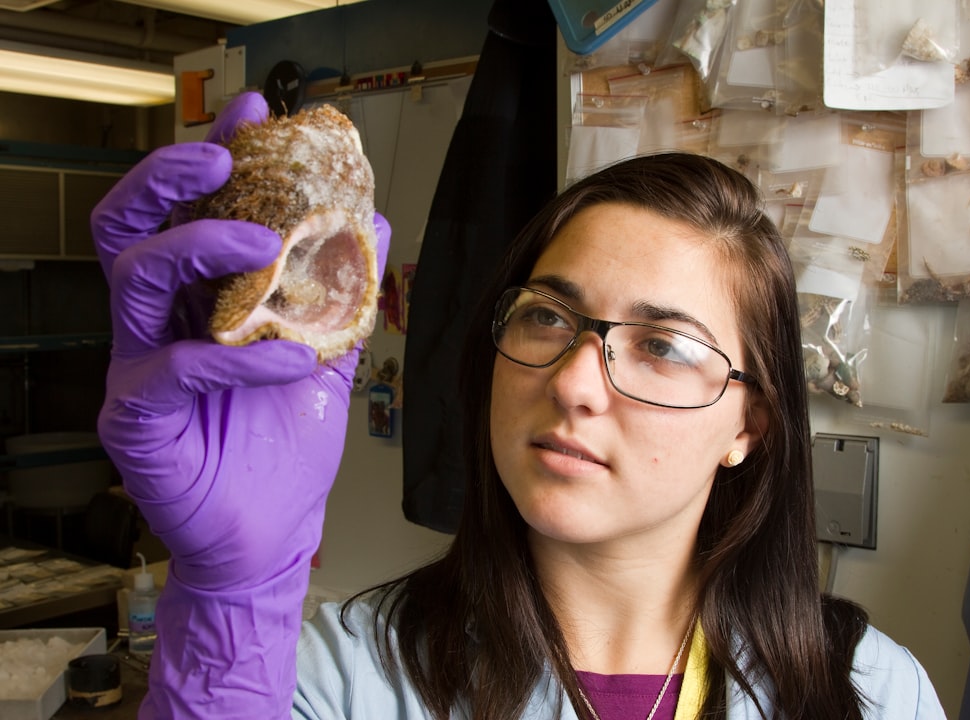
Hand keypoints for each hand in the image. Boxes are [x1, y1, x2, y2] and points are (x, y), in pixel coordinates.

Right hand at [91, 92, 389, 715]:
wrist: (272, 533)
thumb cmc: (283, 451)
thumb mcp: (326, 359)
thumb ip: (343, 294)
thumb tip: (375, 222)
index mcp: (197, 304)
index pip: (186, 213)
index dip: (210, 157)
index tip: (251, 113)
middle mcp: (158, 325)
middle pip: (130, 226)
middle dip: (170, 178)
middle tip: (219, 154)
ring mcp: (138, 368)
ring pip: (133, 277)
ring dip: (198, 246)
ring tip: (262, 241)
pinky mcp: (136, 420)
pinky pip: (173, 367)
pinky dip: (238, 353)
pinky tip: (291, 357)